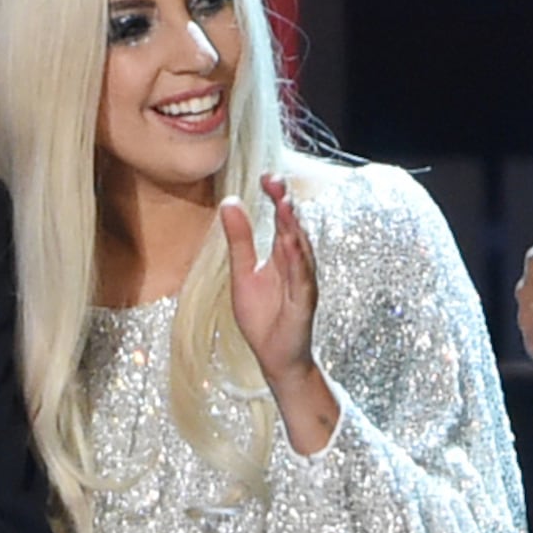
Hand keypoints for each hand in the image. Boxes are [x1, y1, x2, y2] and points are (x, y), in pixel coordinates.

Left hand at [223, 176, 319, 387]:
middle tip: (275, 180)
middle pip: (293, 228)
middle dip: (285, 204)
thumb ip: (239, 239)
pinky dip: (298, 260)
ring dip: (294, 227)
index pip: (281, 219)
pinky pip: (302, 278)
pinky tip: (291, 243)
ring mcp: (302, 281)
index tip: (267, 176)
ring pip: (301, 249)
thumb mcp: (243, 272)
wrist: (274, 356)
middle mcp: (297, 263)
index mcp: (282, 254)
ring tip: (284, 204)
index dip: (276, 197)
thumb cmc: (262, 316)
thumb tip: (229, 202)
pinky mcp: (304, 302)